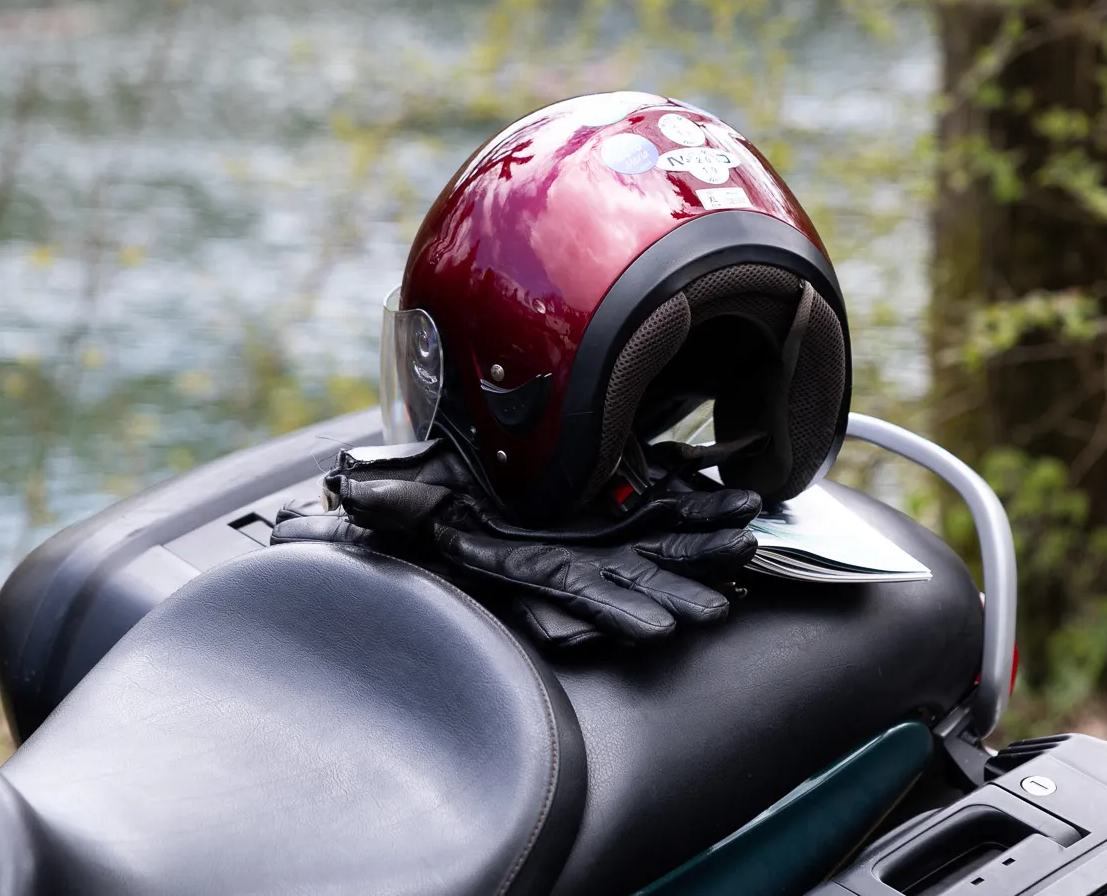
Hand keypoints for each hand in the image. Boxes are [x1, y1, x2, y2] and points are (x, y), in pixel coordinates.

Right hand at [272, 439, 759, 647]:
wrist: (437, 475)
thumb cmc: (413, 496)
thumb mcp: (395, 497)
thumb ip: (389, 501)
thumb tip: (356, 494)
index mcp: (519, 560)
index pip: (572, 592)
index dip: (616, 610)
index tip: (661, 631)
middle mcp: (562, 552)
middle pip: (629, 575)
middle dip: (678, 586)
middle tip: (726, 604)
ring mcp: (588, 530)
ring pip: (655, 540)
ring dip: (702, 544)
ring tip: (750, 544)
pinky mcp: (605, 499)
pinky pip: (659, 500)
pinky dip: (697, 501)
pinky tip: (740, 500)